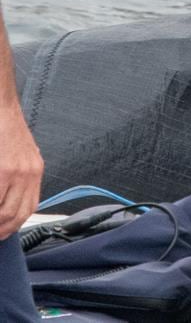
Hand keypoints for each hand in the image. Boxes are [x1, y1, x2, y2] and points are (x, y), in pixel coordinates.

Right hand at [0, 102, 40, 238]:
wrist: (0, 108)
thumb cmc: (4, 130)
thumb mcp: (20, 154)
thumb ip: (18, 175)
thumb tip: (7, 200)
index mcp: (35, 170)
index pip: (30, 206)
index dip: (15, 224)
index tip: (3, 233)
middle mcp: (29, 173)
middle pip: (17, 214)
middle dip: (2, 229)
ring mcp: (15, 172)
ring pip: (4, 211)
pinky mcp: (1, 171)